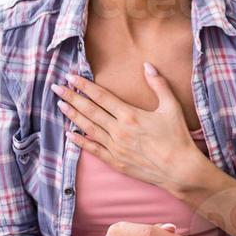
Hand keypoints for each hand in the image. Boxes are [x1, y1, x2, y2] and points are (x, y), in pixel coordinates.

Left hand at [55, 64, 210, 194]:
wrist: (179, 169)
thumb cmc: (177, 137)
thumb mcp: (171, 107)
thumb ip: (159, 85)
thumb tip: (147, 65)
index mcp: (130, 115)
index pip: (101, 97)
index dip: (85, 86)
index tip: (71, 77)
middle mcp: (119, 131)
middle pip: (90, 110)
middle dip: (72, 97)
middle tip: (56, 88)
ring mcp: (115, 147)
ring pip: (88, 128)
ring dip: (73, 116)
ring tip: (60, 105)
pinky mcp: (115, 161)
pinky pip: (93, 149)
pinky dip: (80, 141)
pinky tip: (70, 134)